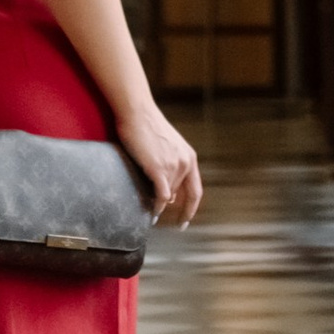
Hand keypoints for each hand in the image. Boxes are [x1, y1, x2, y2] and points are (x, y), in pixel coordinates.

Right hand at [118, 106, 203, 224]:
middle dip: (169, 204)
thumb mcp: (167, 147)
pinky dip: (157, 207)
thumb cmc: (147, 127)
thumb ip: (171, 167)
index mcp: (189, 157)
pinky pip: (161, 196)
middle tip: (158, 212)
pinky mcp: (158, 169)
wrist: (137, 112)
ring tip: (148, 206)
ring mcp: (173, 166)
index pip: (195, 191)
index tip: (185, 221)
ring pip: (168, 195)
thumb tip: (169, 195)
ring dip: (159, 203)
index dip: (191, 208)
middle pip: (178, 194)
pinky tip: (152, 213)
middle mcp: (185, 163)